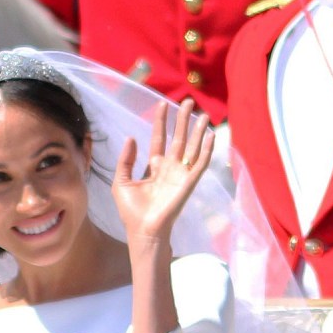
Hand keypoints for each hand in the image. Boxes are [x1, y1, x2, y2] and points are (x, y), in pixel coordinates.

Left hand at [111, 98, 213, 242]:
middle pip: (178, 138)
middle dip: (182, 120)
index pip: (159, 138)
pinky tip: (211, 135)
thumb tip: (131, 137)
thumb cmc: (131, 211)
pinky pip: (200, 163)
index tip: (163, 104)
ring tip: (203, 113)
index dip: (161, 122)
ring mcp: (180, 175)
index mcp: (153, 166)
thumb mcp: (121, 181)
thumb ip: (125, 160)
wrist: (142, 230)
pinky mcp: (189, 183)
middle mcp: (169, 168)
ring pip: (191, 147)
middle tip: (186, 101)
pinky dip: (207, 149)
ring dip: (197, 130)